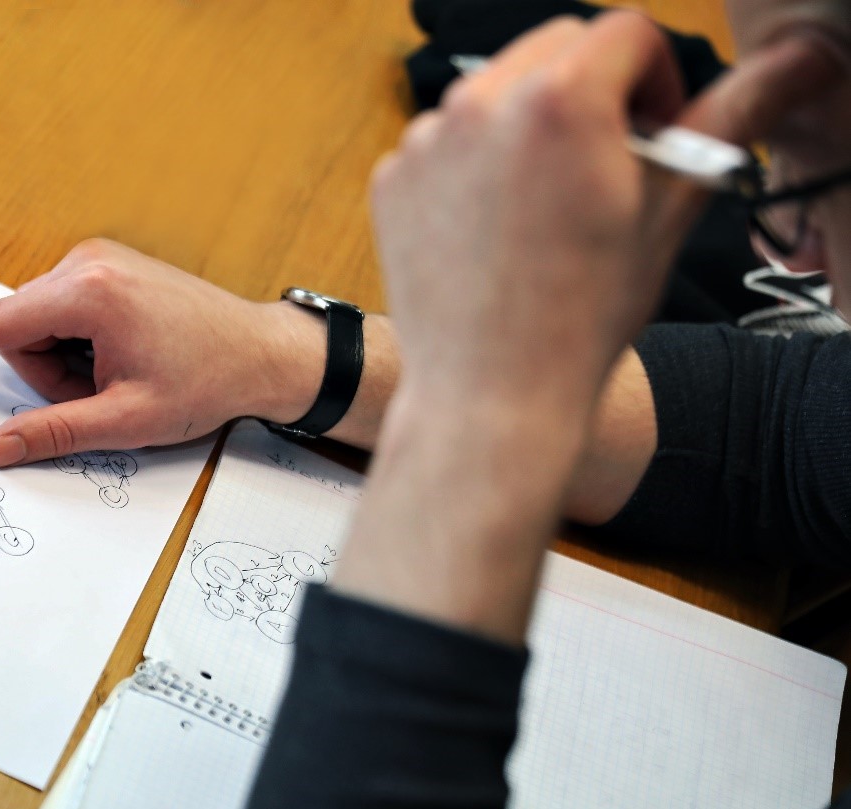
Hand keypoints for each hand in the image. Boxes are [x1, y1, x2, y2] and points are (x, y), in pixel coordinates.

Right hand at [0, 239, 326, 465]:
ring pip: (42, 325)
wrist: (263, 352)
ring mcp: (99, 261)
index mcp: (91, 294)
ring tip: (123, 375)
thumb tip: (0, 448)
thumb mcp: (129, 421)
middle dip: (49, 376)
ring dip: (67, 364)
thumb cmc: (208, 381)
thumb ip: (56, 432)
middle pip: (21, 331)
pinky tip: (125, 356)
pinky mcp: (108, 268)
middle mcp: (89, 263)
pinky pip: (65, 313)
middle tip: (103, 396)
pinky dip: (81, 346)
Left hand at [333, 12, 836, 638]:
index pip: (627, 34)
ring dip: (532, 121)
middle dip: (594, 90)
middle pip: (557, 46)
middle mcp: (481, 105)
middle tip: (611, 162)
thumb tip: (793, 62)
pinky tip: (498, 224)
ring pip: (496, 89)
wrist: (491, 394)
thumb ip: (725, 119)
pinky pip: (447, 138)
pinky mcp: (392, 177)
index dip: (658, 79)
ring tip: (551, 200)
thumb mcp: (668, 210)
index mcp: (560, 100)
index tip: (657, 132)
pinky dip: (476, 161)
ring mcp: (427, 140)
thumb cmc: (584, 314)